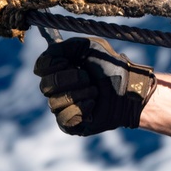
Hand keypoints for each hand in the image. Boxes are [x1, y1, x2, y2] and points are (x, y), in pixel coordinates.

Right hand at [34, 37, 156, 135]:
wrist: (130, 89)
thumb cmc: (113, 67)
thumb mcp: (90, 47)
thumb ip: (65, 46)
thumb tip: (47, 53)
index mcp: (60, 69)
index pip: (41, 68)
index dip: (52, 65)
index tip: (68, 62)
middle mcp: (58, 88)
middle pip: (46, 85)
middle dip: (71, 79)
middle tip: (88, 77)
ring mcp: (62, 107)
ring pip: (55, 102)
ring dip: (80, 93)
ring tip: (95, 91)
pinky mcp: (70, 124)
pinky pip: (63, 118)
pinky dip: (80, 109)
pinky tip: (93, 104)